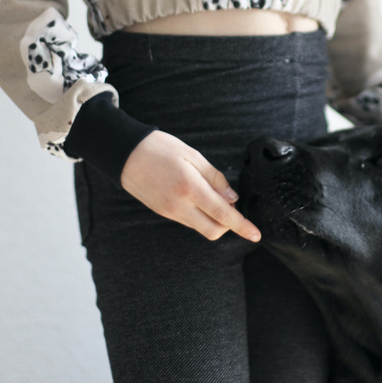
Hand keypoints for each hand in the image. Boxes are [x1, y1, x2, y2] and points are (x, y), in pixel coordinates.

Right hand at [120, 130, 261, 242]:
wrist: (125, 154)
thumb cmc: (160, 148)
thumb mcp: (192, 155)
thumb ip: (215, 178)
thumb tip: (232, 198)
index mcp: (190, 188)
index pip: (223, 214)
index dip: (242, 226)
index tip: (256, 234)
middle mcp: (180, 206)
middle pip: (213, 230)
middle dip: (228, 224)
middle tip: (231, 204)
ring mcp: (170, 212)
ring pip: (201, 227)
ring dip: (214, 219)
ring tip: (212, 196)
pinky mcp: (162, 212)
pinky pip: (188, 221)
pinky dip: (200, 216)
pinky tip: (198, 198)